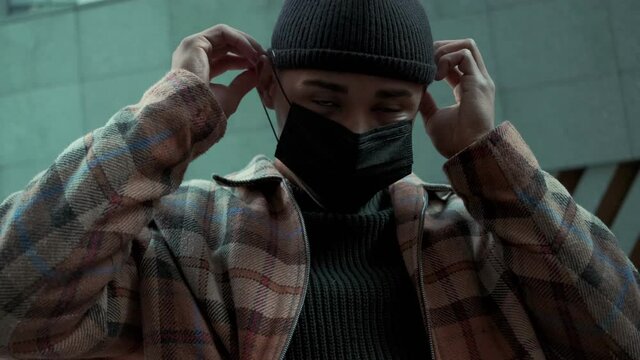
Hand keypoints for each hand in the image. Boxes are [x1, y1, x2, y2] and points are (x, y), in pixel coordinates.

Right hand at [171, 24, 263, 116]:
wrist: (192, 115)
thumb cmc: (208, 111)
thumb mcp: (230, 96)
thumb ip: (243, 83)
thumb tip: (257, 73)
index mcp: (199, 70)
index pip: (225, 59)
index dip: (244, 60)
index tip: (260, 65)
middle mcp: (193, 56)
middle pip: (226, 44)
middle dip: (248, 49)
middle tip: (264, 57)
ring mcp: (192, 48)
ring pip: (225, 36)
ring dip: (246, 43)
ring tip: (260, 55)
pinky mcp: (195, 42)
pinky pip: (223, 33)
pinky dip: (240, 41)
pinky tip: (252, 53)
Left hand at [419, 39, 495, 157]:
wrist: (466, 152)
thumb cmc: (453, 141)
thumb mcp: (433, 118)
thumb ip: (426, 102)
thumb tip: (414, 89)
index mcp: (467, 88)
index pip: (456, 60)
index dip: (437, 58)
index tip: (421, 67)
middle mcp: (477, 80)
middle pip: (463, 46)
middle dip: (441, 47)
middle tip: (424, 61)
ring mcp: (480, 80)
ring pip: (466, 45)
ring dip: (443, 51)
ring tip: (431, 70)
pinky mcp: (479, 82)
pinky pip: (464, 55)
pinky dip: (446, 59)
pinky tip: (436, 76)